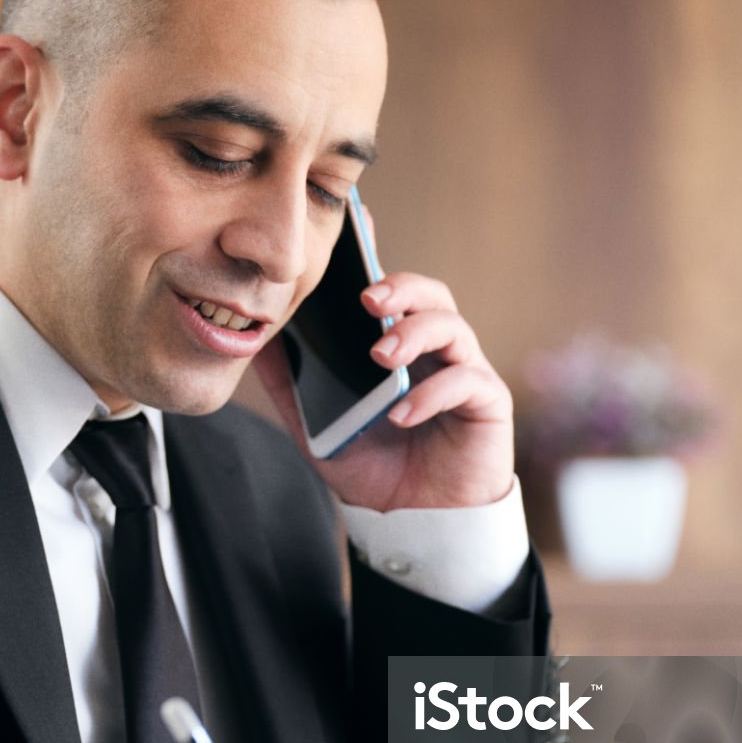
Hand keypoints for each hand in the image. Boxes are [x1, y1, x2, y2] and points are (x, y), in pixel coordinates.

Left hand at [254, 205, 514, 511]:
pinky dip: (432, 394)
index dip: (377, 255)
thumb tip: (254, 341)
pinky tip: (402, 414)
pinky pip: (468, 383)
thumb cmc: (374, 463)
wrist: (412, 519)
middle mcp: (435, 350)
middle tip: (367, 298)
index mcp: (397, 344)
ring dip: (415, 334)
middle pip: (431, 295)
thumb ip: (291, 383)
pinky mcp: (487, 403)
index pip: (390, 290)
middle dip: (400, 287)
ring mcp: (464, 372)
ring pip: (453, 328)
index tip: (357, 223)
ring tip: (380, 356)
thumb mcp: (317, 423)